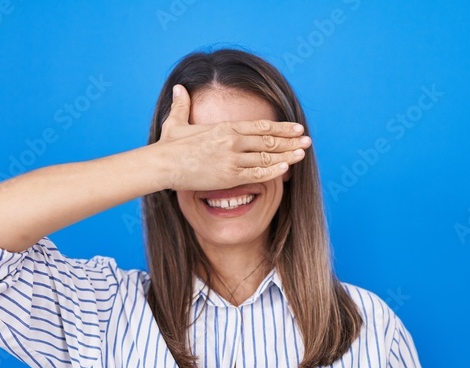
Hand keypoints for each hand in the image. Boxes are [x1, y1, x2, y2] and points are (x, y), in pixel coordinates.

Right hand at [155, 83, 310, 191]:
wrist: (162, 164)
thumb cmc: (168, 146)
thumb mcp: (176, 122)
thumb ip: (182, 105)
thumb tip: (179, 88)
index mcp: (225, 127)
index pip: (261, 126)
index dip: (281, 127)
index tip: (296, 128)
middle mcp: (232, 141)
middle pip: (268, 140)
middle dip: (290, 141)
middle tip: (307, 141)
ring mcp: (231, 159)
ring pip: (266, 157)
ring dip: (286, 156)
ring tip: (302, 154)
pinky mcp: (228, 176)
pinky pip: (256, 174)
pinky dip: (272, 171)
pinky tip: (285, 169)